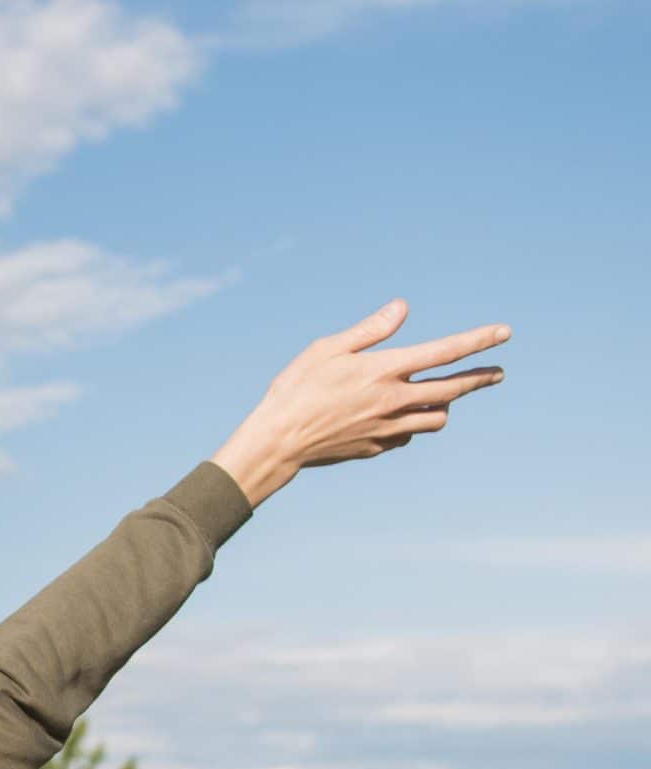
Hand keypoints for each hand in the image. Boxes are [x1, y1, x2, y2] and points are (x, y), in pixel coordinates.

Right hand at [209, 299, 508, 507]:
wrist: (276, 442)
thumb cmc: (295, 389)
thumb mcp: (327, 349)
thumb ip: (370, 330)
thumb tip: (402, 307)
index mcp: (384, 370)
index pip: (444, 352)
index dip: (478, 341)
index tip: (504, 333)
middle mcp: (393, 400)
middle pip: (453, 389)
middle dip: (480, 379)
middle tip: (498, 373)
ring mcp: (387, 428)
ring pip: (437, 418)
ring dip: (446, 405)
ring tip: (446, 397)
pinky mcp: (376, 448)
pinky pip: (407, 436)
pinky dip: (412, 425)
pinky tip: (401, 418)